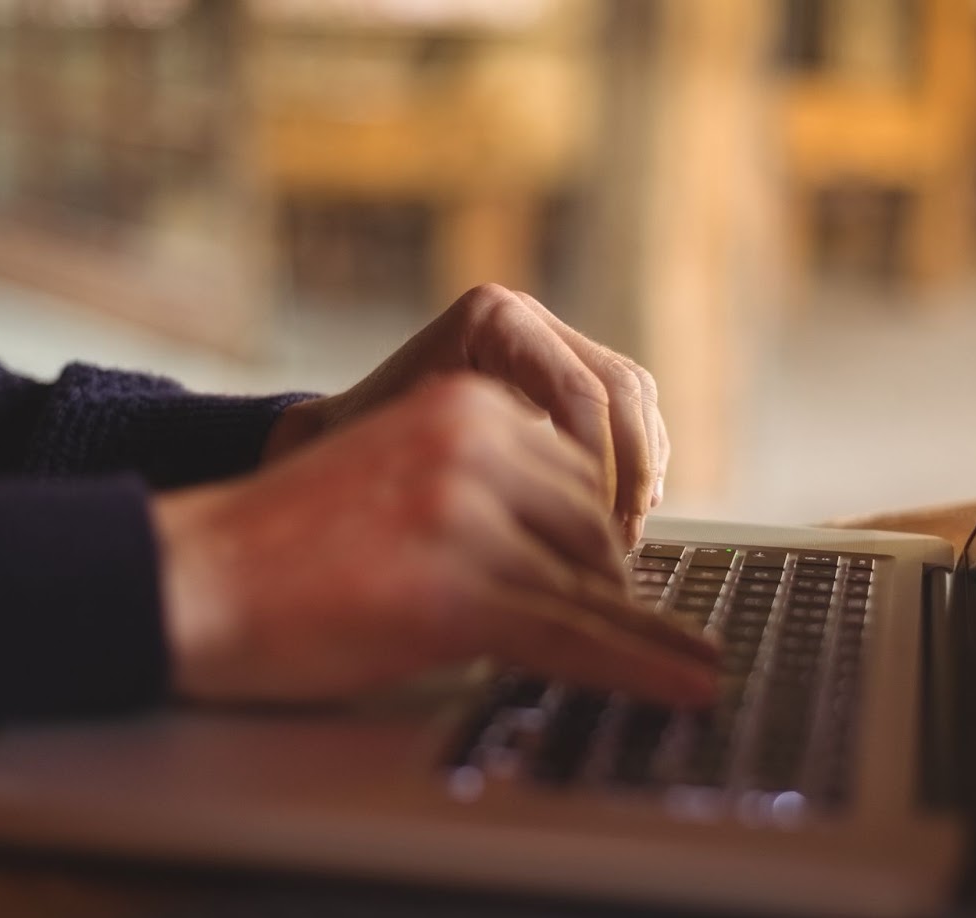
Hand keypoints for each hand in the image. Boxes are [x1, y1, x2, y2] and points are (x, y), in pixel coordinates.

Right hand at [156, 375, 714, 705]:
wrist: (186, 580)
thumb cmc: (282, 546)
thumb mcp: (397, 476)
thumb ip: (480, 488)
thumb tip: (574, 550)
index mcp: (464, 405)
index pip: (578, 472)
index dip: (602, 539)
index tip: (623, 581)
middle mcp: (474, 442)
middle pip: (593, 527)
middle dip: (608, 588)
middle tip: (628, 632)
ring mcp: (468, 514)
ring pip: (589, 586)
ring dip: (634, 635)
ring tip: (687, 668)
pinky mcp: (458, 588)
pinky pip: (573, 636)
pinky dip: (643, 667)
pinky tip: (688, 682)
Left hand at [265, 284, 669, 545]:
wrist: (334, 444)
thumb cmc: (355, 459)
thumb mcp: (397, 461)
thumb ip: (466, 483)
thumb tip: (547, 527)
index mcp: (490, 320)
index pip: (579, 391)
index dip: (605, 470)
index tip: (600, 536)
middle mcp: (526, 317)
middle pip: (621, 387)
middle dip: (631, 472)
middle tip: (621, 542)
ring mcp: (548, 340)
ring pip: (634, 398)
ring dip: (641, 469)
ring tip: (624, 535)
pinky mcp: (563, 372)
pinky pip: (626, 411)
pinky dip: (634, 462)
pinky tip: (624, 514)